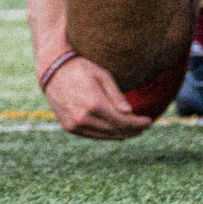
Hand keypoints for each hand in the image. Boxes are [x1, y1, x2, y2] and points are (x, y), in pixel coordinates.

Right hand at [41, 54, 156, 139]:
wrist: (52, 70)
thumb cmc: (81, 68)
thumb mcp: (102, 75)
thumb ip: (116, 96)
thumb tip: (130, 113)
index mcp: (94, 103)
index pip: (122, 121)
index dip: (138, 123)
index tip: (149, 121)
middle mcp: (84, 117)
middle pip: (115, 131)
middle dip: (132, 130)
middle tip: (143, 127)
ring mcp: (75, 124)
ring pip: (104, 136)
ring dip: (120, 134)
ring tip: (133, 131)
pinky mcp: (69, 127)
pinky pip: (92, 135)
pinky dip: (106, 134)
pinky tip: (115, 131)